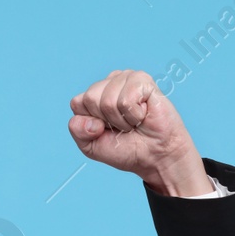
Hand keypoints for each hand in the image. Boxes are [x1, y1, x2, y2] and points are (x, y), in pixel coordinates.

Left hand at [68, 69, 210, 195]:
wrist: (156, 157)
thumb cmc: (128, 149)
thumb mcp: (91, 146)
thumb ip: (77, 130)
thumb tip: (89, 119)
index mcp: (96, 94)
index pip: (77, 103)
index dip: (91, 125)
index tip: (108, 131)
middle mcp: (110, 82)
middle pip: (90, 99)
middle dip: (106, 121)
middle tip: (124, 127)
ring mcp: (126, 77)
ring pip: (107, 101)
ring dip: (122, 121)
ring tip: (135, 122)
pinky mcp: (142, 80)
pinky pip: (125, 100)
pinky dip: (134, 115)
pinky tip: (144, 114)